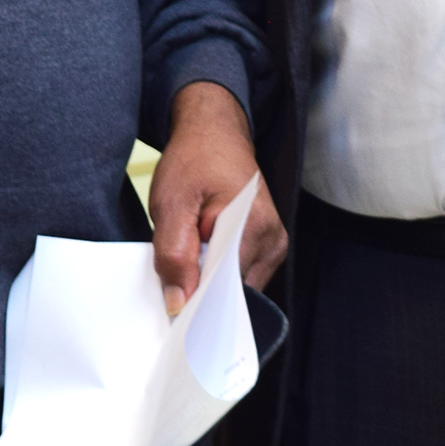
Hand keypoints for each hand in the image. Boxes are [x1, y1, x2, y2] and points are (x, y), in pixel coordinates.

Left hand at [148, 81, 287, 314]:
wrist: (215, 133)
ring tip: (189, 257)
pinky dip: (216, 272)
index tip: (174, 311)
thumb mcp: (171, 203)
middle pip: (234, 293)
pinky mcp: (266, 246)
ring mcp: (273, 245)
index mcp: (253, 228)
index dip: (198, 304)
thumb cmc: (194, 160)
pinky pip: (239, 275)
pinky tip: (201, 255)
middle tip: (173, 280)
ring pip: (236, 287)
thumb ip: (174, 254)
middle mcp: (272, 241)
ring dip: (209, 281)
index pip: (226, 290)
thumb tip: (179, 302)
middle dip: (202, 293)